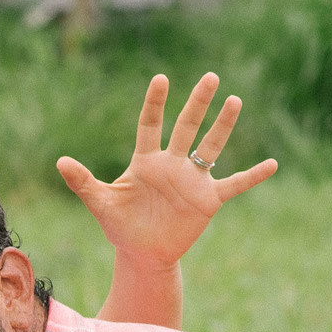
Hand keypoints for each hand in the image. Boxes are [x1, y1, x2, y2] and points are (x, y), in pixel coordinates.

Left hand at [57, 73, 276, 272]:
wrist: (142, 254)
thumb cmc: (121, 226)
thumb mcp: (100, 204)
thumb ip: (82, 182)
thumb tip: (59, 161)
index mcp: (146, 161)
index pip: (151, 125)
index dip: (155, 103)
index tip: (161, 80)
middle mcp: (172, 164)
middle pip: (186, 127)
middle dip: (198, 104)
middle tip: (210, 77)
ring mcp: (192, 180)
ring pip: (211, 148)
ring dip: (223, 127)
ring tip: (235, 101)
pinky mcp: (208, 200)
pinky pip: (234, 185)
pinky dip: (252, 176)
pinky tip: (272, 165)